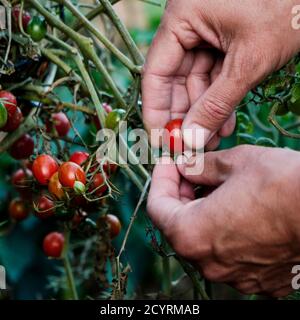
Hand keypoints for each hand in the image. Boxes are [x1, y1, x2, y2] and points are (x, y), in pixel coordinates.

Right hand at [142, 0, 299, 148]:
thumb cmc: (286, 9)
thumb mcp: (248, 63)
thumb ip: (216, 104)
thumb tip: (192, 140)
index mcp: (182, 17)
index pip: (157, 73)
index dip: (156, 110)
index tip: (160, 140)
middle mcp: (187, 24)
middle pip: (175, 80)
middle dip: (185, 116)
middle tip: (188, 146)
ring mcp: (205, 32)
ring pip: (196, 82)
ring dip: (204, 113)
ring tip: (211, 141)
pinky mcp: (222, 41)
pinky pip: (214, 76)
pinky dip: (219, 99)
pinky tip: (224, 124)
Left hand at [147, 146, 299, 296]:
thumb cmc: (285, 185)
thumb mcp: (236, 162)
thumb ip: (200, 166)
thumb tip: (185, 166)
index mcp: (193, 234)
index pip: (157, 207)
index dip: (160, 180)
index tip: (168, 164)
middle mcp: (209, 262)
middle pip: (179, 225)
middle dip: (181, 195)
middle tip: (191, 171)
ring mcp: (235, 275)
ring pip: (204, 240)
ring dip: (203, 212)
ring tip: (217, 188)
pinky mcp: (259, 279)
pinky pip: (230, 252)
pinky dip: (225, 230)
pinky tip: (238, 211)